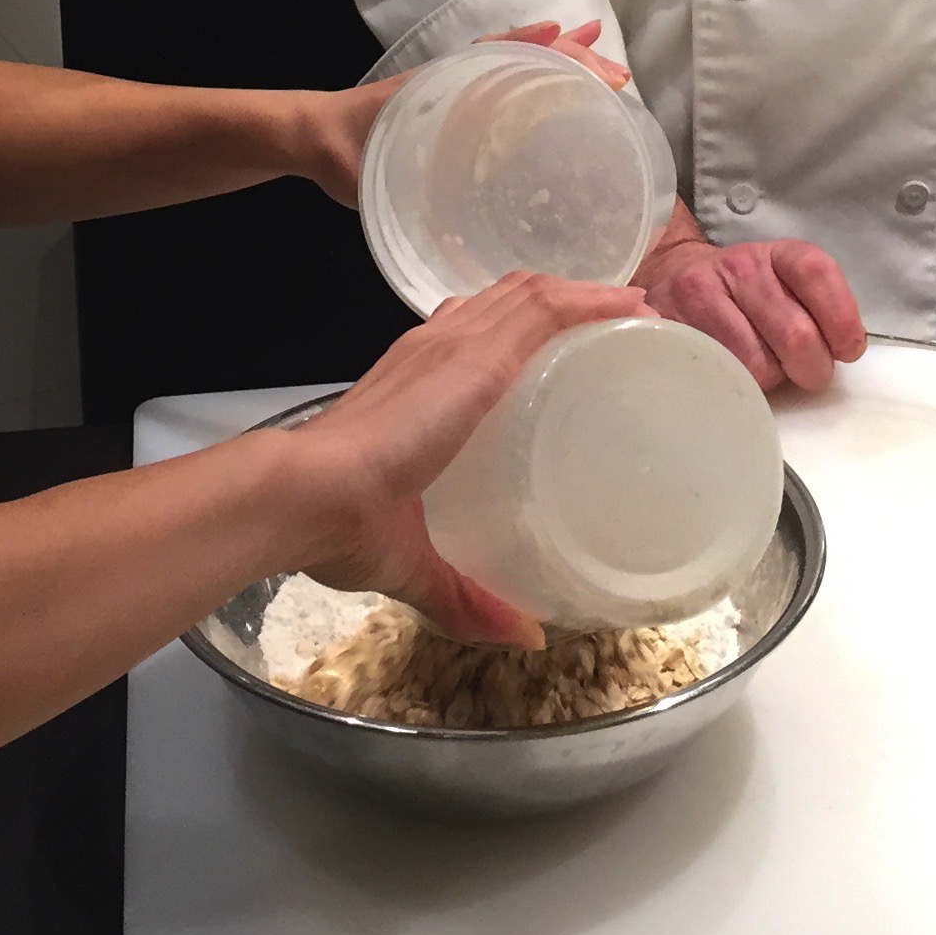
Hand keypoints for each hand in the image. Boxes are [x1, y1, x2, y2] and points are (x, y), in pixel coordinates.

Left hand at [280, 20, 629, 207]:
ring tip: (610, 75)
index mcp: (447, 87)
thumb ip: (407, 215)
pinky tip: (563, 97)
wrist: (307, 141)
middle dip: (575, 63)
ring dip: (563, 66)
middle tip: (619, 82)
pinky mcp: (454, 110)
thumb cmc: (341, 153)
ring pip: (520, 67)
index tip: (601, 78)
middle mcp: (461, 82)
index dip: (559, 64)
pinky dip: (534, 80)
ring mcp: (460, 92)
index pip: (513, 58)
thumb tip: (459, 256)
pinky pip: (503, 89)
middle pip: (527, 57)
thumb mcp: (372, 178)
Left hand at [280, 270, 648, 646]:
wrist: (293, 496)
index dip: (594, 302)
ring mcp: (412, 351)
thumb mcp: (422, 562)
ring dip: (534, 299)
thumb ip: (471, 597)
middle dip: (576, 295)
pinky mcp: (389, 366)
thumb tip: (529, 640)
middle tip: (623, 320)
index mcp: (467, 373)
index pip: (540, 309)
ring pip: (485, 299)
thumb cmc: (365, 516)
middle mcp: (442, 348)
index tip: (642, 315)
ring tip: (574, 324)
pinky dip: (494, 317)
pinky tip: (504, 350)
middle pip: (519, 294)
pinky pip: (455, 319)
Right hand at [638, 229, 864, 395]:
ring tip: (765, 370)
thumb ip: (814, 310)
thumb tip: (841, 354)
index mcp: (777, 254)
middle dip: (812, 368)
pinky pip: (720, 375)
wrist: (672, 275)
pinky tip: (737, 377)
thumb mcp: (782, 284)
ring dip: (771, 380)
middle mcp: (740, 267)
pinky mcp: (674, 325)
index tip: (847, 350)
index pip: (816, 272)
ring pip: (758, 365)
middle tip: (808, 374)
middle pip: (795, 334)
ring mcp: (702, 294)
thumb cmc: (743, 293)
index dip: (841, 318)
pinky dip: (737, 387)